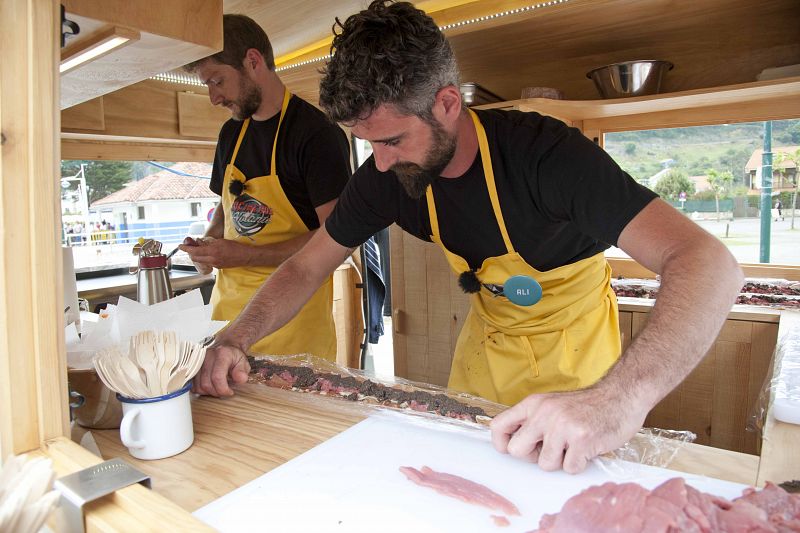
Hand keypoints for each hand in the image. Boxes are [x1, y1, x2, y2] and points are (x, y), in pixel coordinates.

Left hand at [179, 236, 253, 270]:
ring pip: (200, 261)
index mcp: (212, 251)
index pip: (194, 251)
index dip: (186, 249)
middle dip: (190, 252)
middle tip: (190, 247)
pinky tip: (209, 253)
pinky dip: (205, 258)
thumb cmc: (236, 247)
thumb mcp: (221, 241)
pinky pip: (207, 262)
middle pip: (195, 258)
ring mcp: (215, 265)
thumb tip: (201, 242)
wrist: (245, 257)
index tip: (180, 246)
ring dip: (197, 256)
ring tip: (199, 249)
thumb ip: (210, 242)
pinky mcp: (218, 267)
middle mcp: (212, 259)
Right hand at [193, 341, 249, 396]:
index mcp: (222, 353)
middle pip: (206, 384)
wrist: (225, 347)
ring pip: (198, 386)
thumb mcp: (243, 362)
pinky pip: (193, 385)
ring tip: (218, 387)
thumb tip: (240, 379)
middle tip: (224, 391)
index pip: (217, 377)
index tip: (230, 392)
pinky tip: (210, 385)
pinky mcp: (191, 367)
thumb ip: (242, 371)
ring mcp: (197, 361)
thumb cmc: (233, 356)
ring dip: (208, 392)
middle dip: (216, 392)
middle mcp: (207, 356)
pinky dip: (201, 389)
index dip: (223, 389)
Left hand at [490, 387, 647, 473]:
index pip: (499, 426)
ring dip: (561, 461)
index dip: (501, 444)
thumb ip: (534, 421)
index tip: (512, 449)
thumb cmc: (588, 405)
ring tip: (574, 446)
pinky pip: (569, 468)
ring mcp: (562, 426)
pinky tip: (587, 448)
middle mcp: (544, 413)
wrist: (622, 394)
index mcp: (534, 404)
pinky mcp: (582, 440)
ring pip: (544, 464)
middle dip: (532, 457)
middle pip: (516, 451)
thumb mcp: (553, 405)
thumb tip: (513, 445)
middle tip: (550, 450)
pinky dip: (579, 464)